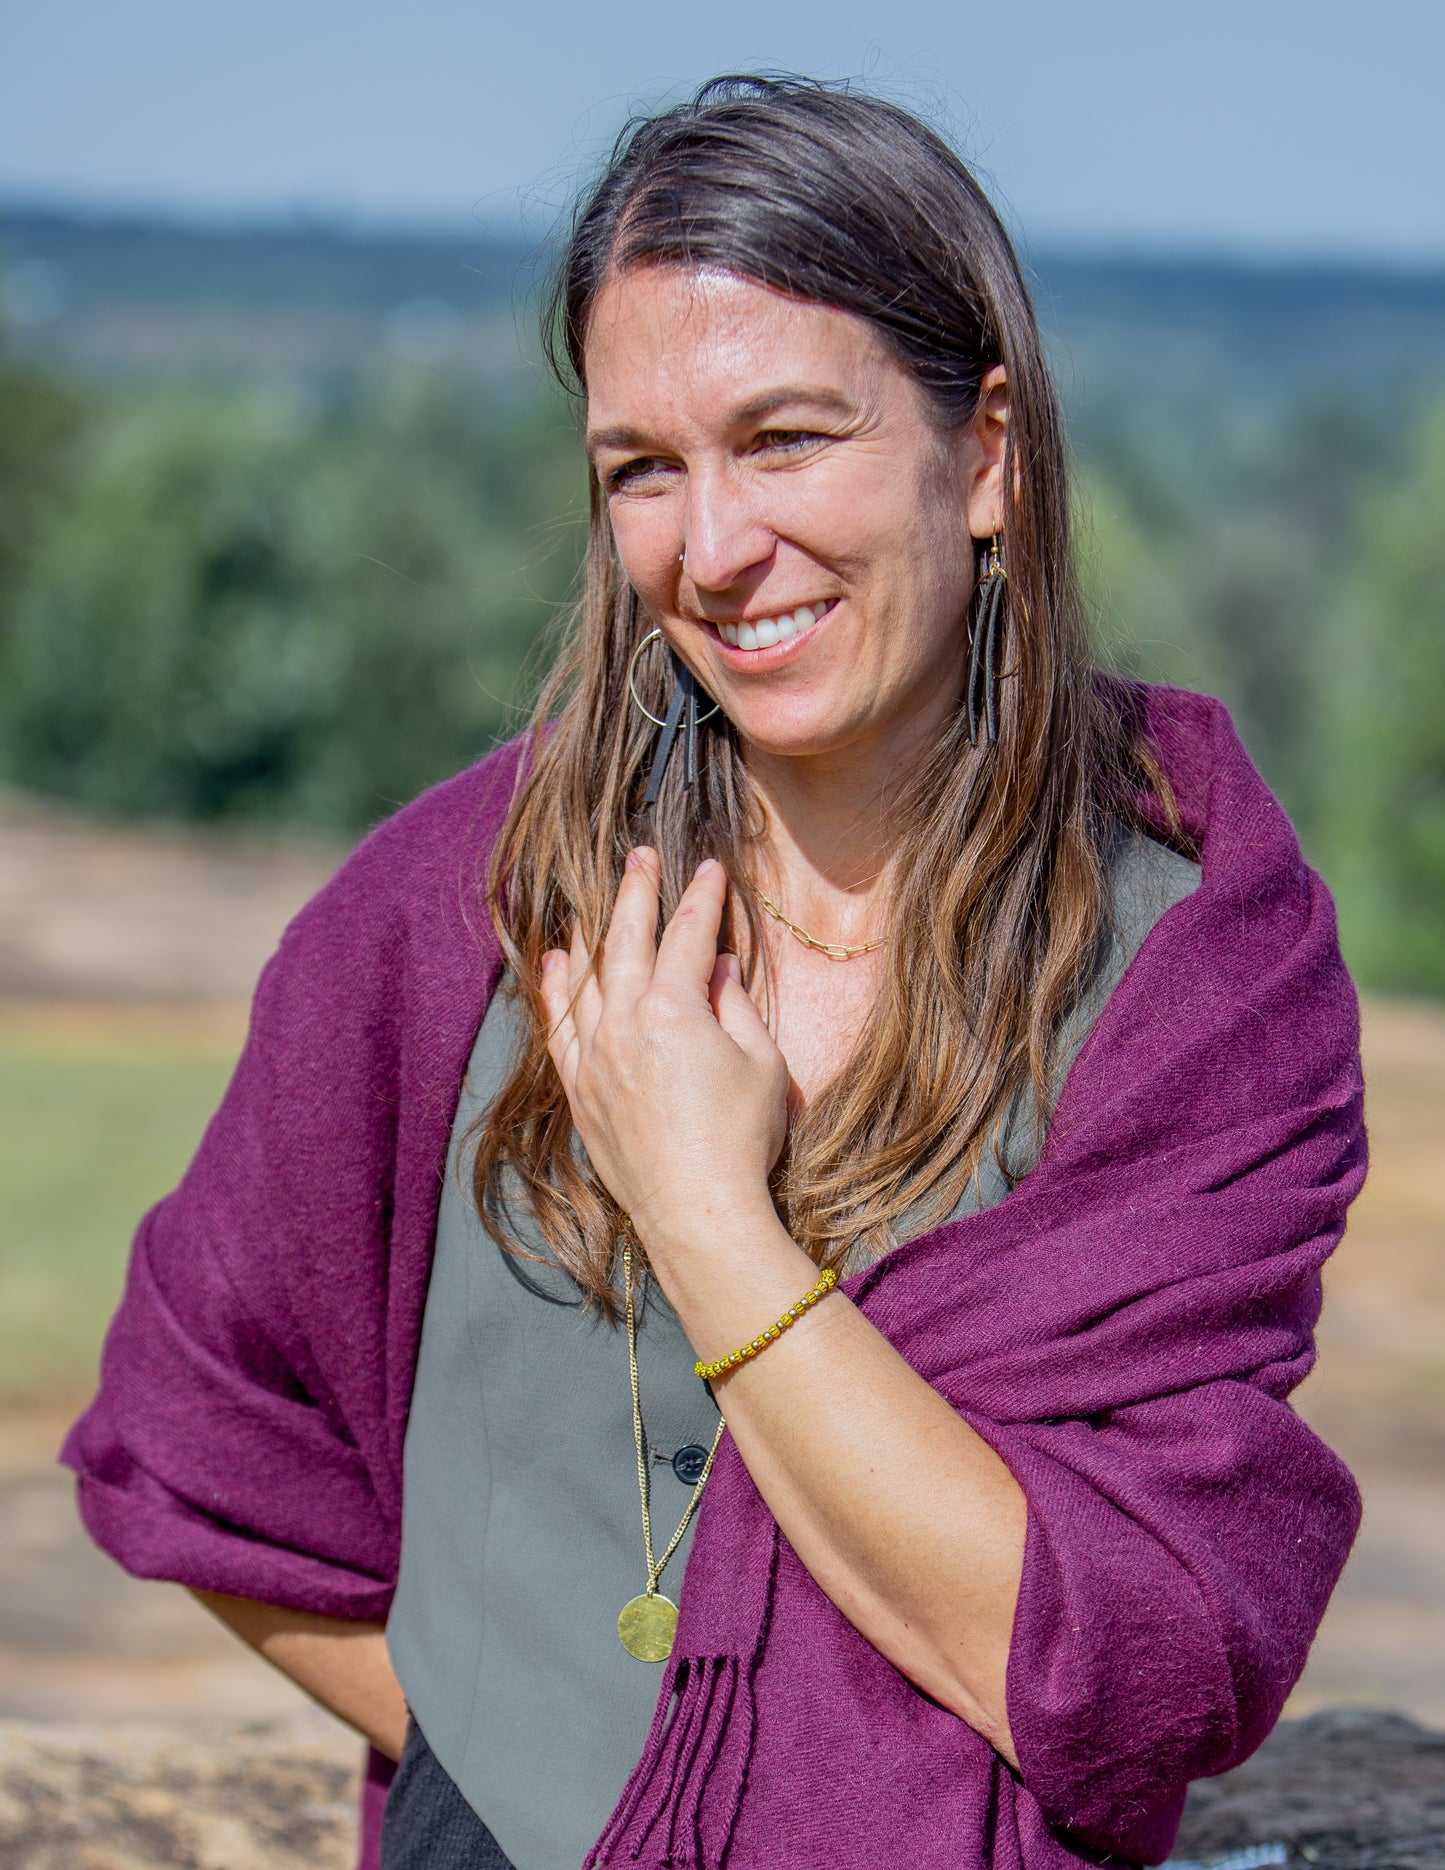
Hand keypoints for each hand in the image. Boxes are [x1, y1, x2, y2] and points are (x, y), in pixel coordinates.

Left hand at [539, 850, 788, 1257]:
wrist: (699, 1212)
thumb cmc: (742, 1140)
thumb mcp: (762, 1064)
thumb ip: (736, 1006)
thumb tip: (719, 967)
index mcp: (674, 1009)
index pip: (688, 935)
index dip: (701, 897)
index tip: (708, 869)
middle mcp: (624, 1023)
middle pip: (627, 940)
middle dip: (637, 893)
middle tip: (641, 857)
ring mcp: (595, 1057)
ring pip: (587, 977)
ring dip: (594, 932)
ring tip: (596, 900)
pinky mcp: (581, 1090)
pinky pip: (560, 1027)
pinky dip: (557, 989)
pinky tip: (557, 964)